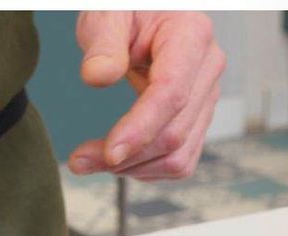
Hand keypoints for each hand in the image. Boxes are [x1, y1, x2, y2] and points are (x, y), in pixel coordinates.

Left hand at [70, 11, 224, 180]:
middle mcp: (208, 68)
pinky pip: (181, 159)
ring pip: (179, 155)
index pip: (171, 94)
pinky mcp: (198, 117)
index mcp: (191, 35)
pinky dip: (147, 168)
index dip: (141, 129)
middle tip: (80, 160)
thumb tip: (97, 76)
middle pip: (175, 132)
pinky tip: (118, 161)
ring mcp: (207, 96)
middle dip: (127, 156)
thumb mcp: (108, 13)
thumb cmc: (127, 9)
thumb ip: (103, 42)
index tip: (108, 153)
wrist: (147, 14)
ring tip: (91, 161)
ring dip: (134, 169)